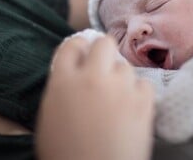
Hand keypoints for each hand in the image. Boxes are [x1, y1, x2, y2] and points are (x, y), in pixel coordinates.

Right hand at [36, 36, 153, 159]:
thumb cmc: (63, 148)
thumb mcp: (50, 112)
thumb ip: (60, 83)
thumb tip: (73, 67)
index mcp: (64, 80)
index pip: (72, 45)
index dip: (78, 45)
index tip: (82, 51)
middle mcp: (92, 78)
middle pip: (104, 43)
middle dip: (102, 50)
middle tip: (100, 64)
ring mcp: (119, 90)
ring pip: (125, 65)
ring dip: (118, 75)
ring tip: (114, 92)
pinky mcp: (141, 104)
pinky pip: (143, 84)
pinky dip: (136, 91)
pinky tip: (129, 103)